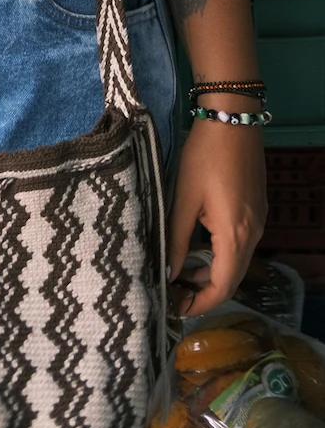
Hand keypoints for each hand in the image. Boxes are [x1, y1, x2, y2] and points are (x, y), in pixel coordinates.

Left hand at [167, 117, 266, 314]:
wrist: (232, 119)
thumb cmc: (204, 158)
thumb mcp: (184, 199)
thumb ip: (177, 239)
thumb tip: (170, 274)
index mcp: (235, 237)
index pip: (223, 286)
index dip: (201, 302)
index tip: (178, 308)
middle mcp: (253, 234)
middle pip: (232, 277)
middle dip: (204, 289)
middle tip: (175, 291)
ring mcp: (258, 221)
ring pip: (236, 259)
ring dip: (212, 270)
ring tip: (182, 270)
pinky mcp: (255, 208)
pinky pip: (240, 242)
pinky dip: (220, 252)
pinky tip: (199, 246)